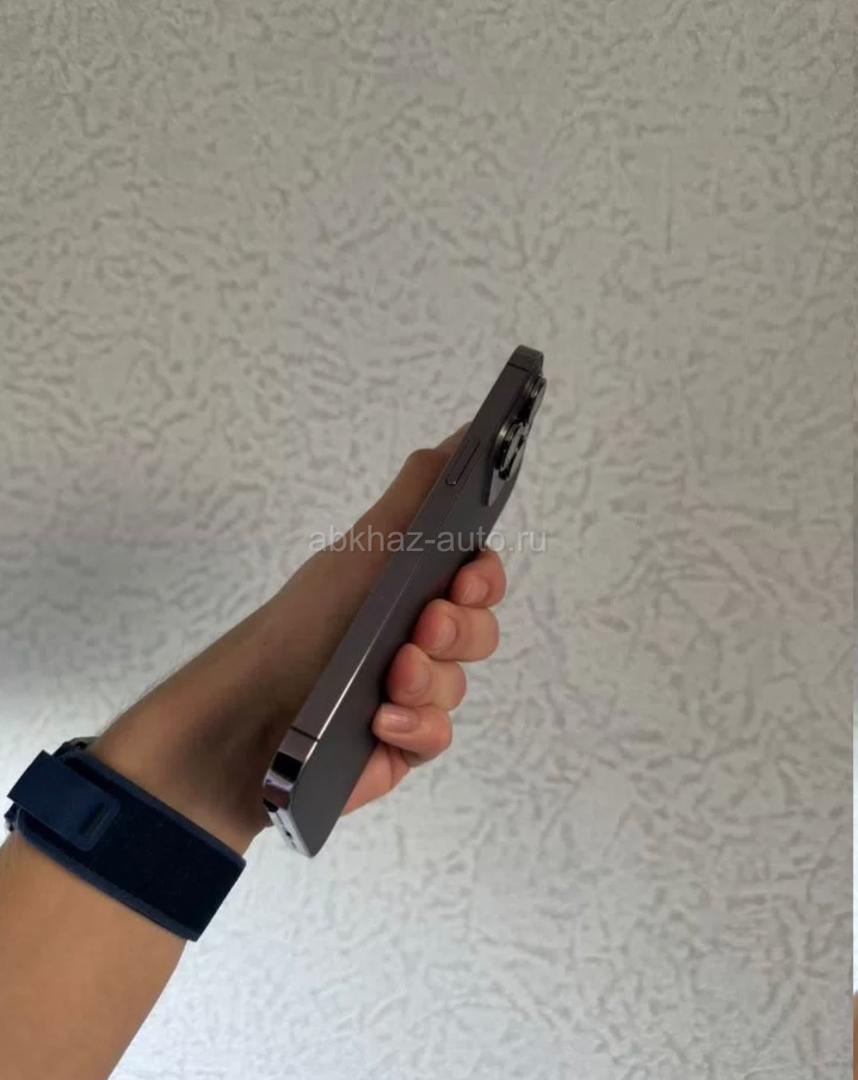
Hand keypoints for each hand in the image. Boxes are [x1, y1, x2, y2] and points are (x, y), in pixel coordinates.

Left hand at [90, 431, 505, 852]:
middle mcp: (411, 639)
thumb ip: (419, 495)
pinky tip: (381, 721)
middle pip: (478, 631)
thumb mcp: (362, 551)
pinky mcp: (399, 744)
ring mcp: (408, 695)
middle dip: (457, 628)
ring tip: (389, 678)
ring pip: (458, 685)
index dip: (482, 578)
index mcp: (404, 589)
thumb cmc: (299, 626)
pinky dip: (413, 726)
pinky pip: (436, 735)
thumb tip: (466, 433)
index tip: (468, 578)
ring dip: (427, 678)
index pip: (474, 578)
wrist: (243, 721)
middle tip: (425, 625)